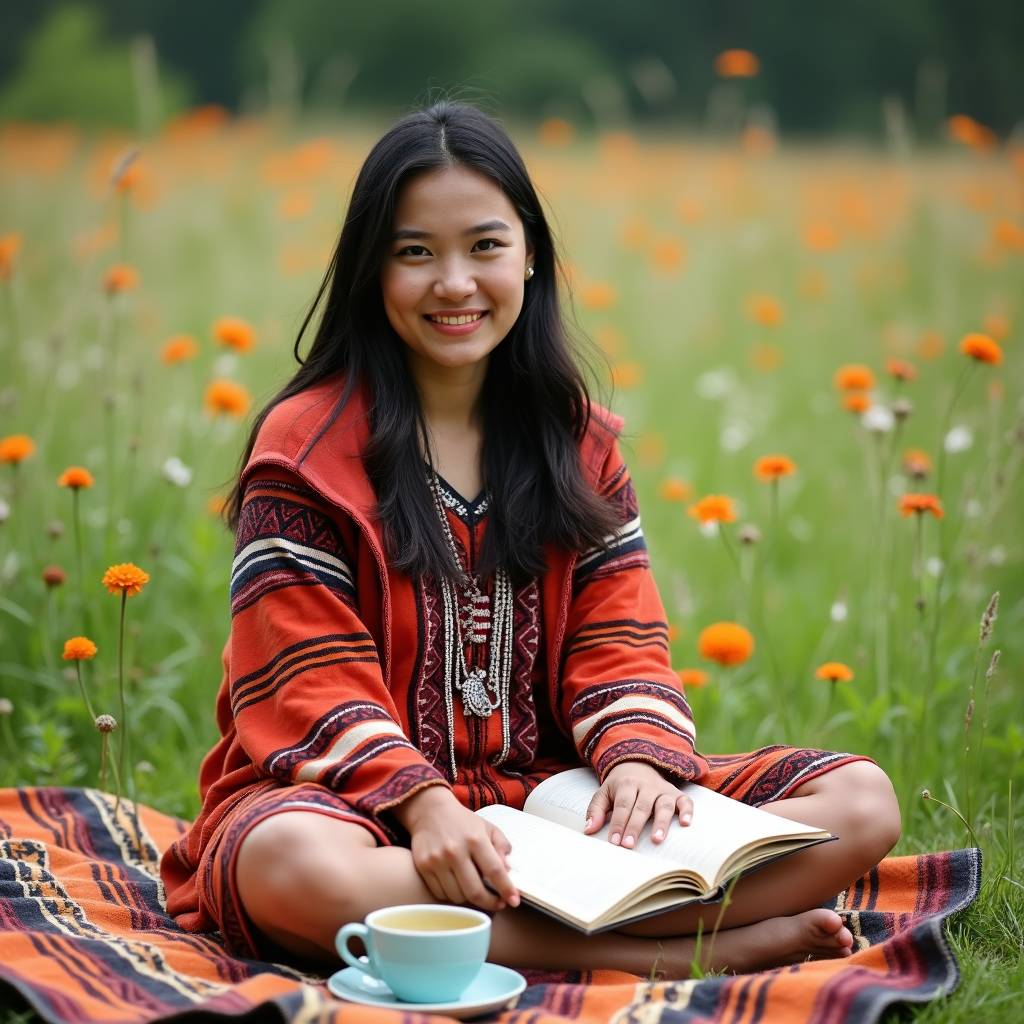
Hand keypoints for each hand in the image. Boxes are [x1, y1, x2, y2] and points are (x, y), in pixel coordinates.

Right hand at [395, 787, 520, 911]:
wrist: (429, 811)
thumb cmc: (462, 821)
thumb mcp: (487, 827)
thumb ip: (501, 846)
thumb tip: (508, 871)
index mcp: (475, 839)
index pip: (494, 870)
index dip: (506, 889)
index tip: (514, 901)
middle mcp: (455, 851)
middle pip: (475, 891)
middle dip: (490, 902)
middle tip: (497, 903)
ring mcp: (437, 860)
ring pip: (457, 896)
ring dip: (470, 900)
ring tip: (475, 891)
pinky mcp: (423, 867)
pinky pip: (440, 894)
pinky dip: (451, 895)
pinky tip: (458, 886)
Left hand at [583, 761, 692, 847]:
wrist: (637, 763)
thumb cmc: (619, 786)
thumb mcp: (603, 793)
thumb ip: (595, 810)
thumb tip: (588, 830)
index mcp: (626, 784)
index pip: (622, 805)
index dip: (618, 823)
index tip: (614, 842)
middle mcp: (646, 785)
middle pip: (641, 807)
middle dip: (635, 827)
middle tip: (629, 846)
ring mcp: (662, 789)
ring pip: (664, 805)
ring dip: (661, 822)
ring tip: (656, 840)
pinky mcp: (676, 793)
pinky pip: (685, 800)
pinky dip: (688, 811)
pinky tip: (685, 824)